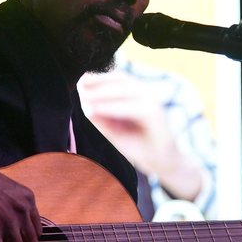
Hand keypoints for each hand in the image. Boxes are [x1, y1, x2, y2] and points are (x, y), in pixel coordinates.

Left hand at [79, 71, 204, 200]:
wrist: (162, 164)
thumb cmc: (139, 145)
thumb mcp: (114, 129)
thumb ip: (100, 117)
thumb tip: (85, 103)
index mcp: (138, 93)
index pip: (117, 78)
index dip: (98, 77)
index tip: (80, 81)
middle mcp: (146, 93)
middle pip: (120, 79)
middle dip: (98, 82)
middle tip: (79, 87)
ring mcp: (153, 102)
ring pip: (125, 90)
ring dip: (103, 93)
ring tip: (85, 98)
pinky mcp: (156, 114)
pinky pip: (132, 107)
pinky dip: (112, 108)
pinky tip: (96, 110)